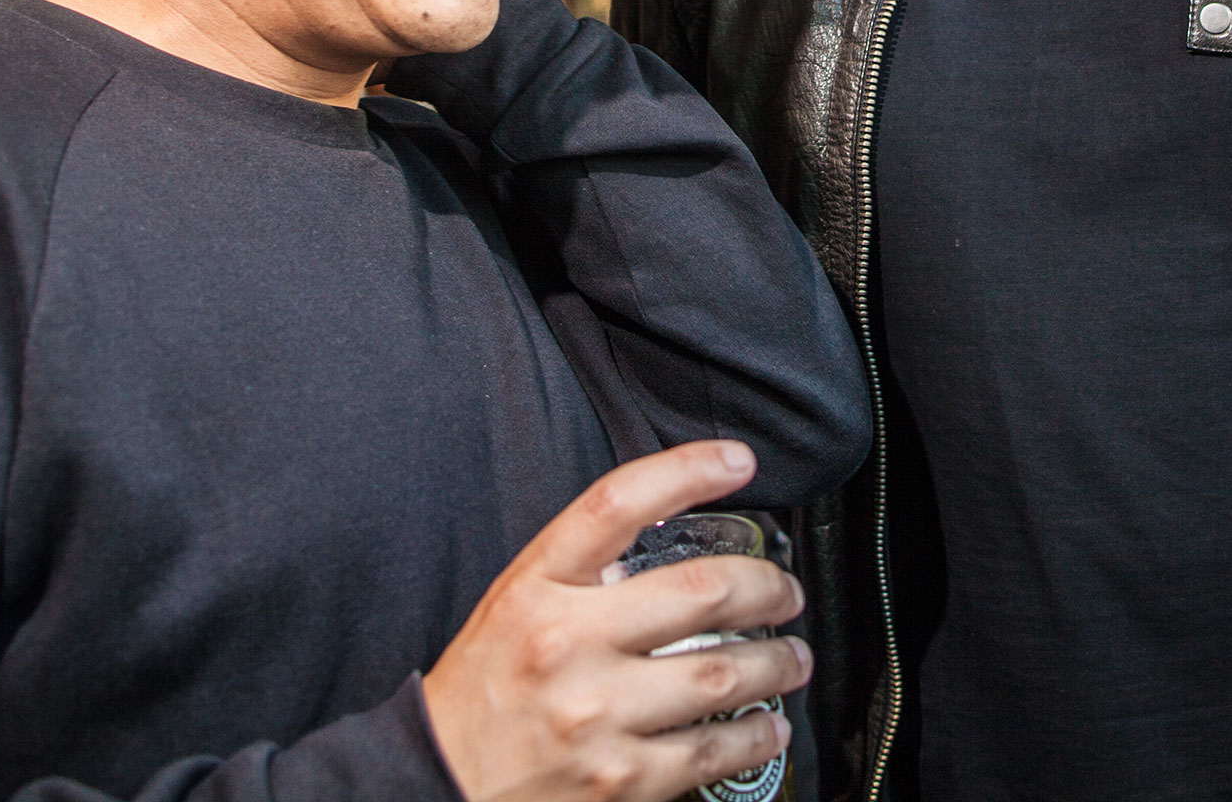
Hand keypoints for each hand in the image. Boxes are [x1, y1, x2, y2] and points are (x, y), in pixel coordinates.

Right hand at [422, 441, 808, 801]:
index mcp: (539, 585)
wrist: (439, 783)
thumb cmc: (483, 688)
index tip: (737, 461)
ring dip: (777, 663)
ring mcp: (597, 715)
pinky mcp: (620, 782)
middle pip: (699, 590)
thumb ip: (584, 567)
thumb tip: (673, 536)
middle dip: (765, 586)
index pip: (619, 503)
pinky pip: (711, 753)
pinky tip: (768, 726)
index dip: (687, 470)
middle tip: (785, 591)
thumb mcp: (516, 600)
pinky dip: (756, 737)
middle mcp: (569, 643)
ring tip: (791, 657)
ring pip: (721, 673)